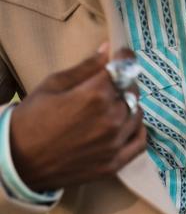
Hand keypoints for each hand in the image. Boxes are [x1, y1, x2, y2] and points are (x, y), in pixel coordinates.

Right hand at [9, 45, 146, 191]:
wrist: (18, 161)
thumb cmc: (31, 119)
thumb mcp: (52, 85)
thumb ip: (85, 68)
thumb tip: (107, 50)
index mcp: (95, 95)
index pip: (123, 69)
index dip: (124, 59)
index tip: (123, 55)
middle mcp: (110, 119)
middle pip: (131, 93)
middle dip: (124, 84)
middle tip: (112, 84)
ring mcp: (114, 143)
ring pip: (137, 115)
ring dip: (130, 107)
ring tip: (114, 106)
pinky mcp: (114, 163)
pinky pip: (140, 143)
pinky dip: (137, 131)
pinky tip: (128, 125)